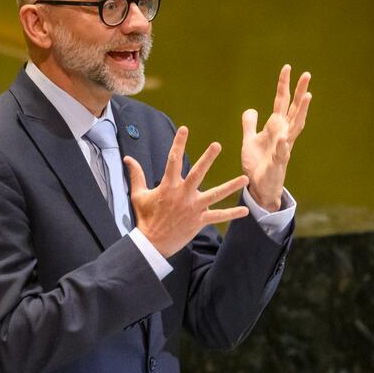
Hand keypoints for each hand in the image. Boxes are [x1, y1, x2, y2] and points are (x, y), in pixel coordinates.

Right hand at [125, 126, 249, 257]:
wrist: (152, 243)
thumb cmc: (145, 218)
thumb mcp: (138, 195)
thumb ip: (136, 175)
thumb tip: (128, 158)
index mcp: (168, 186)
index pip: (173, 160)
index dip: (178, 143)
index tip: (184, 129)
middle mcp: (182, 194)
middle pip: (197, 173)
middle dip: (207, 159)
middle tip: (217, 145)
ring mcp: (193, 208)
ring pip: (215, 194)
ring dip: (230, 186)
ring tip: (244, 178)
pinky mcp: (199, 221)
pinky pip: (218, 216)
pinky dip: (232, 214)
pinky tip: (245, 211)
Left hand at [241, 64, 311, 211]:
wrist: (259, 186)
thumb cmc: (257, 164)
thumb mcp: (249, 140)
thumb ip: (250, 125)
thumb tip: (251, 109)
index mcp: (275, 127)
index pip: (281, 101)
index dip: (283, 85)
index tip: (287, 68)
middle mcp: (283, 133)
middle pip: (294, 109)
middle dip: (300, 92)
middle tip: (307, 74)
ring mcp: (283, 147)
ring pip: (295, 126)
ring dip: (302, 111)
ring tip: (308, 96)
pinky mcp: (278, 162)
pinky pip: (281, 152)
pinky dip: (282, 145)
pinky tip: (283, 137)